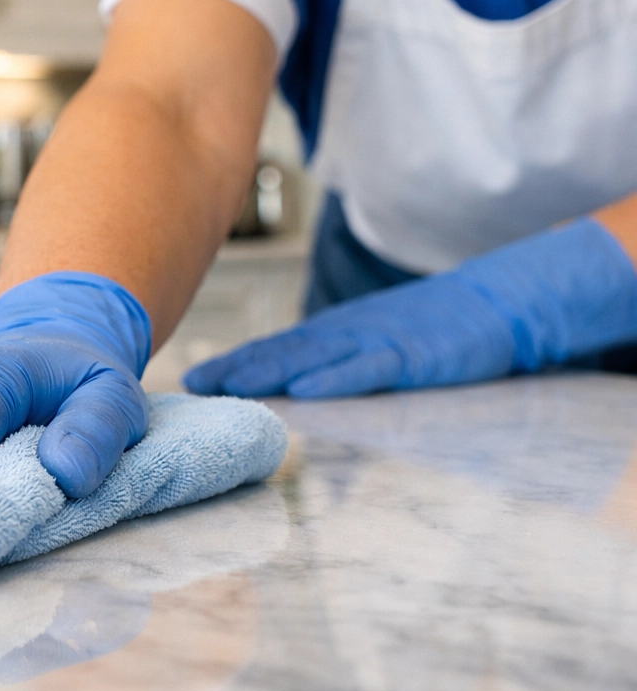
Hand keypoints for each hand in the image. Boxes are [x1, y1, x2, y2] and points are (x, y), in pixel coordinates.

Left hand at [185, 219, 636, 398]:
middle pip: (283, 351)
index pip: (278, 349)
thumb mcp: (378, 341)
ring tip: (226, 385)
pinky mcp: (414, 355)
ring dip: (267, 372)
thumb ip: (340, 358)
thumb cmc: (435, 327)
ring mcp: (379, 341)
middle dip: (235, 368)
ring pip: (314, 357)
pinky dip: (332, 379)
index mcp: (339, 332)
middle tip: (191, 383)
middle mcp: (349, 333)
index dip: (236, 363)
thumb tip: (297, 381)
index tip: (195, 379)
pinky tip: (301, 389)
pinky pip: (368, 369)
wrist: (499, 301)